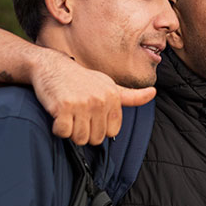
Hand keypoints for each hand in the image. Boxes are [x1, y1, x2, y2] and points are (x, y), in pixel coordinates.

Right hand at [30, 48, 155, 144]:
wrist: (52, 66)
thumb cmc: (81, 79)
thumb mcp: (108, 84)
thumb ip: (130, 95)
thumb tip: (153, 93)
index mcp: (113, 97)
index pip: (112, 132)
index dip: (99, 128)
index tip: (90, 116)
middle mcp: (100, 100)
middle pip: (96, 139)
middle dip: (84, 131)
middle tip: (76, 115)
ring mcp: (82, 103)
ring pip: (80, 138)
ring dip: (70, 131)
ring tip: (68, 114)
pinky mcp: (63, 107)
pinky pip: (63, 133)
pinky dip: (58, 128)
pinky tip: (58, 114)